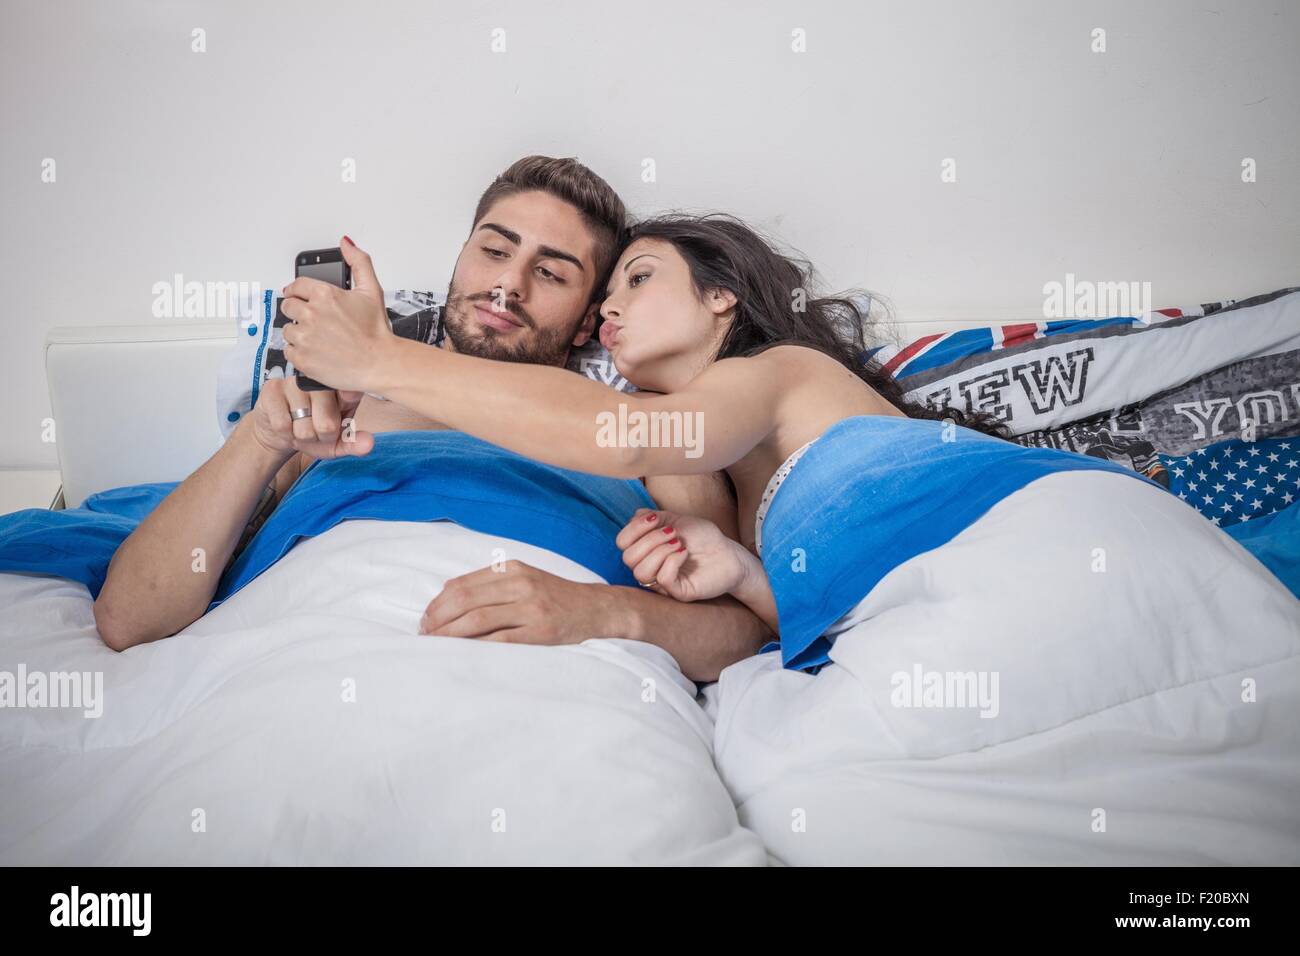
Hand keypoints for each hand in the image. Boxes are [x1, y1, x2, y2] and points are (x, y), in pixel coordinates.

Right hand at [246, 375, 373, 460]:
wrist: (281, 432)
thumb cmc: (314, 431)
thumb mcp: (337, 442)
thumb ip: (353, 443)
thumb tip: (369, 444)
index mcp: (341, 388)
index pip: (351, 396)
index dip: (344, 413)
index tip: (340, 412)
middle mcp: (319, 380)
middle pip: (327, 424)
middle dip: (320, 438)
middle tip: (315, 431)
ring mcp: (294, 382)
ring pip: (304, 428)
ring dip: (301, 437)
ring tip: (300, 427)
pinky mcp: (273, 389)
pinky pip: (282, 424)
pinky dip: (285, 433)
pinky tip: (285, 425)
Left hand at [280, 235, 395, 391]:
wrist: (380, 364)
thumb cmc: (377, 332)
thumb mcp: (372, 290)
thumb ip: (359, 262)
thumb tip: (346, 244)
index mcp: (325, 295)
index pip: (296, 286)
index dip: (299, 291)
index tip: (299, 296)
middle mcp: (311, 314)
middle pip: (288, 306)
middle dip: (299, 311)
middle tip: (315, 320)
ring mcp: (304, 337)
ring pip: (287, 329)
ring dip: (299, 332)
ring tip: (319, 338)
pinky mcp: (301, 358)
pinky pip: (289, 351)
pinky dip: (299, 352)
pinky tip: (317, 352)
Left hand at [418, 560, 610, 644]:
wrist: (598, 610)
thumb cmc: (556, 598)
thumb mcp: (526, 580)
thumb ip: (492, 584)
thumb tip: (447, 594)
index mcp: (514, 570)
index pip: (463, 585)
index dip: (438, 604)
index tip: (426, 620)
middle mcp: (521, 584)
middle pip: (465, 601)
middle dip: (438, 620)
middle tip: (425, 636)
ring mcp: (532, 607)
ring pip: (477, 620)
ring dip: (450, 635)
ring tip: (436, 645)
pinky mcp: (541, 631)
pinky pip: (500, 640)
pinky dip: (475, 647)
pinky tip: (462, 653)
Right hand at [615, 508, 748, 601]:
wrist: (729, 552)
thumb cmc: (703, 537)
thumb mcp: (676, 521)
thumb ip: (654, 518)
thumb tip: (637, 516)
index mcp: (646, 551)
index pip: (622, 543)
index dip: (634, 528)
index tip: (655, 518)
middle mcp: (650, 568)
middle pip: (628, 558)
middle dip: (649, 539)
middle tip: (672, 533)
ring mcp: (662, 583)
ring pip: (640, 572)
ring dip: (659, 551)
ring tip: (678, 543)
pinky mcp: (678, 592)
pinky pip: (662, 579)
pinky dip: (672, 561)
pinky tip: (684, 553)